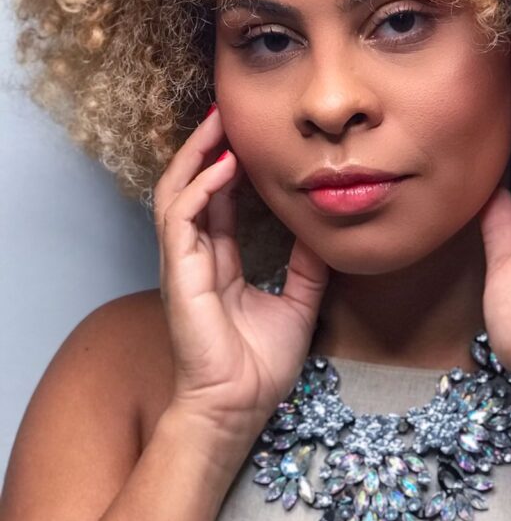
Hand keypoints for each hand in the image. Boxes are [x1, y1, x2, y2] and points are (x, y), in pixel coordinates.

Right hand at [153, 104, 329, 451]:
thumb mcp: (297, 304)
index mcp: (218, 262)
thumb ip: (306, 268)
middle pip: (192, 186)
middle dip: (206, 147)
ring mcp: (182, 263)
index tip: (248, 135)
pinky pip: (181, 218)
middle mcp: (195, 256)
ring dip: (196, 155)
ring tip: (218, 124)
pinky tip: (224, 168)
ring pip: (177, 192)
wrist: (237, 407)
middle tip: (227, 113)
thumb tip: (323, 233)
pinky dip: (200, 188)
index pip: (217, 200)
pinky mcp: (178, 273)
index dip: (228, 165)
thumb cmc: (258, 367)